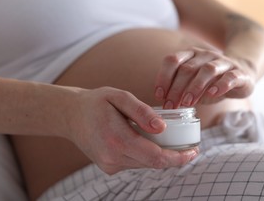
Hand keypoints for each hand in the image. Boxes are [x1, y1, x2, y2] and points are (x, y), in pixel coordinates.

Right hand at [65, 87, 198, 174]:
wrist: (70, 115)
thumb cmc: (96, 102)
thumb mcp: (119, 97)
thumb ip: (142, 111)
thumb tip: (162, 128)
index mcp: (117, 139)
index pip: (156, 157)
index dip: (178, 158)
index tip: (194, 151)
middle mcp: (113, 157)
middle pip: (154, 163)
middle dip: (174, 157)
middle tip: (188, 145)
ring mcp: (110, 165)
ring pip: (145, 164)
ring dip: (160, 155)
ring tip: (167, 139)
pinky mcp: (109, 167)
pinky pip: (135, 163)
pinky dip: (146, 154)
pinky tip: (146, 140)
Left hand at [154, 47, 255, 108]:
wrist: (243, 73)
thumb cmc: (211, 82)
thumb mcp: (193, 84)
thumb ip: (180, 89)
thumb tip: (165, 102)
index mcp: (191, 55)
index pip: (172, 60)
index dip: (163, 77)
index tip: (159, 95)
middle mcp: (205, 55)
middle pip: (187, 68)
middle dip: (176, 88)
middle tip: (171, 106)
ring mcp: (223, 62)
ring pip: (207, 70)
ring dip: (195, 87)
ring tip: (187, 103)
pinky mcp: (239, 73)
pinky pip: (229, 77)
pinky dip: (220, 85)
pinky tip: (212, 94)